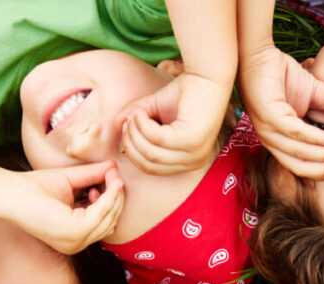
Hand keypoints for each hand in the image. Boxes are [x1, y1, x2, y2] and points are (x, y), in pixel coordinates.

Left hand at [13, 162, 124, 253]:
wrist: (9, 193)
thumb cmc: (32, 188)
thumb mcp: (70, 181)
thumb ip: (92, 176)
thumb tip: (114, 167)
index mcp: (74, 237)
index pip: (105, 222)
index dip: (113, 200)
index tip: (111, 177)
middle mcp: (76, 244)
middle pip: (111, 221)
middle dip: (117, 197)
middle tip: (114, 175)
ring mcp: (75, 242)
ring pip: (110, 218)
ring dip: (114, 194)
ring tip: (110, 175)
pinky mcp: (74, 232)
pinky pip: (102, 213)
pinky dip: (108, 196)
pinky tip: (104, 182)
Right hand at [116, 72, 231, 174]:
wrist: (207, 75)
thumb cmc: (184, 92)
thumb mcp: (153, 110)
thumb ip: (136, 119)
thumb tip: (116, 124)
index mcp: (187, 161)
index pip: (150, 168)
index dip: (132, 150)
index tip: (126, 126)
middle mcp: (194, 162)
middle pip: (148, 164)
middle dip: (131, 142)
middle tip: (128, 119)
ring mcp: (195, 153)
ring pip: (150, 153)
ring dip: (136, 132)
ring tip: (135, 113)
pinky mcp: (193, 141)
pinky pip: (157, 139)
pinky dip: (143, 125)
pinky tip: (142, 111)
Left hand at [239, 45, 323, 178]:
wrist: (259, 54)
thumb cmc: (281, 74)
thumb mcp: (314, 91)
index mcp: (280, 140)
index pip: (303, 165)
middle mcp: (271, 140)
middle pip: (301, 167)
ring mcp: (268, 130)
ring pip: (300, 153)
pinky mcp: (269, 117)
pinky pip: (296, 133)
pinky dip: (317, 139)